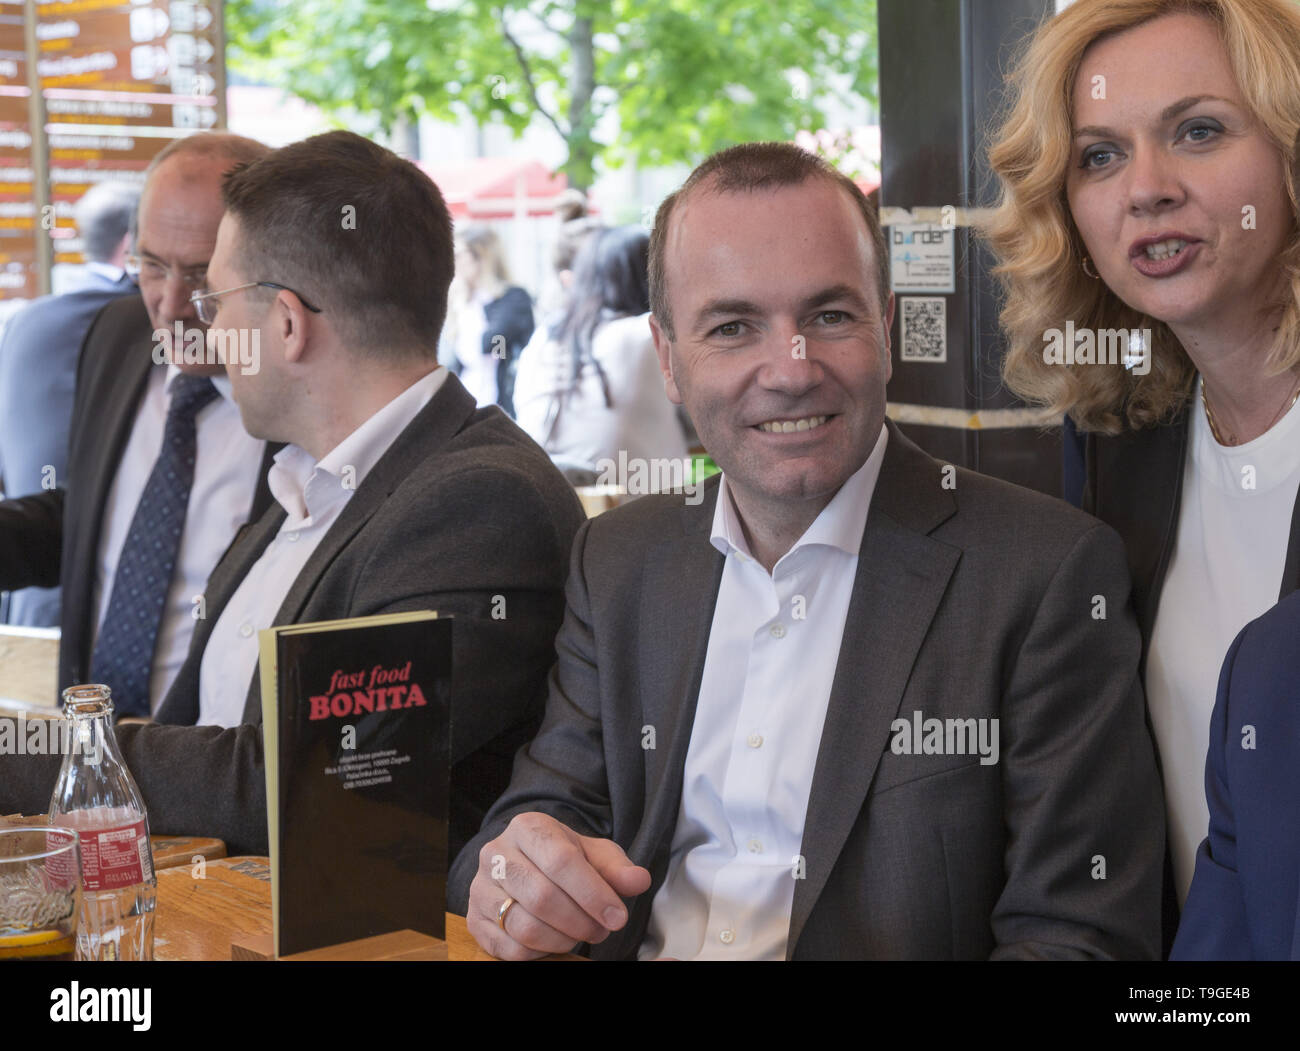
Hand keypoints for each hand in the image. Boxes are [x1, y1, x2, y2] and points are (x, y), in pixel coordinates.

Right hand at [466, 812, 651, 959]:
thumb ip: (616, 868)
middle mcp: (496, 853)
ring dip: (563, 940)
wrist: (524, 862)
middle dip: (581, 921)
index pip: (561, 860)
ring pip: (524, 927)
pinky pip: (508, 949)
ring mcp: (480, 887)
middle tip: (602, 931)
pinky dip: (539, 953)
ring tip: (582, 935)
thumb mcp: (593, 854)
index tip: (617, 916)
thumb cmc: (563, 858)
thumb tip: (639, 880)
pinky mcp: (474, 919)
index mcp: (528, 827)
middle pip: (542, 897)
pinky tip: (555, 941)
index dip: (593, 893)